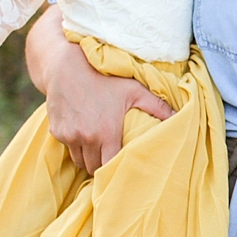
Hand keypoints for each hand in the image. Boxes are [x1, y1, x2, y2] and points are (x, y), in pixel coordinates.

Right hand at [42, 38, 173, 173]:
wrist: (66, 66)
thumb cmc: (104, 77)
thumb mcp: (133, 89)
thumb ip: (157, 106)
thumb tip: (180, 116)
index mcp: (106, 133)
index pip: (110, 166)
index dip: (116, 170)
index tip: (123, 169)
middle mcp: (86, 138)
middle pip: (94, 168)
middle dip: (102, 166)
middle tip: (111, 158)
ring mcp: (69, 136)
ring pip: (79, 160)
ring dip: (88, 157)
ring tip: (98, 148)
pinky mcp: (57, 132)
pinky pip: (67, 148)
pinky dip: (75, 145)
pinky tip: (83, 132)